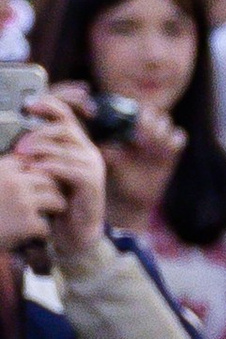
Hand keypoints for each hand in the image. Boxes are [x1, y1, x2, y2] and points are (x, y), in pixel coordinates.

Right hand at [0, 141, 53, 252]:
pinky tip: (36, 237)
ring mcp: (23, 202)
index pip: (28, 163)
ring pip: (55, 199)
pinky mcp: (28, 224)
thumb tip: (20, 167)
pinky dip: (43, 233)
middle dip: (52, 189)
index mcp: (3, 169)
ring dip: (55, 209)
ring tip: (51, 217)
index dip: (33, 174)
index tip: (34, 184)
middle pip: (47, 179)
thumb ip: (4, 176)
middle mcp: (15, 182)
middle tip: (52, 201)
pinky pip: (47, 226)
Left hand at [4, 90, 104, 258]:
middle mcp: (88, 152)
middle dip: (38, 135)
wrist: (75, 233)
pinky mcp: (93, 183)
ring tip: (22, 159)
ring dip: (40, 152)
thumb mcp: (46, 171)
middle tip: (19, 147)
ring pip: (63, 149)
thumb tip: (18, 138)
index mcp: (77, 145)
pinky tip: (36, 172)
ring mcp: (93, 167)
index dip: (48, 105)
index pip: (65, 115)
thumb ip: (39, 152)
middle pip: (63, 128)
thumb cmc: (57, 202)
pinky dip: (50, 168)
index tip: (27, 105)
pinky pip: (70, 169)